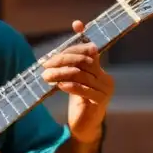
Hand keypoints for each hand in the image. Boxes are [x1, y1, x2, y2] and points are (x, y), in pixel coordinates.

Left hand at [41, 20, 114, 143]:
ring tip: (47, 75)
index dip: (82, 39)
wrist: (84, 127)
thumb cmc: (77, 100)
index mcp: (100, 70)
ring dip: (62, 74)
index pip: (90, 50)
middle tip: (46, 64)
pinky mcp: (100, 102)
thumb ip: (70, 64)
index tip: (76, 25)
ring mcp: (105, 90)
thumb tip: (63, 44)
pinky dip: (71, 86)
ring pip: (82, 75)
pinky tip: (59, 85)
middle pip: (84, 61)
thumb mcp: (73, 80)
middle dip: (63, 59)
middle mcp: (106, 77)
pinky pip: (85, 90)